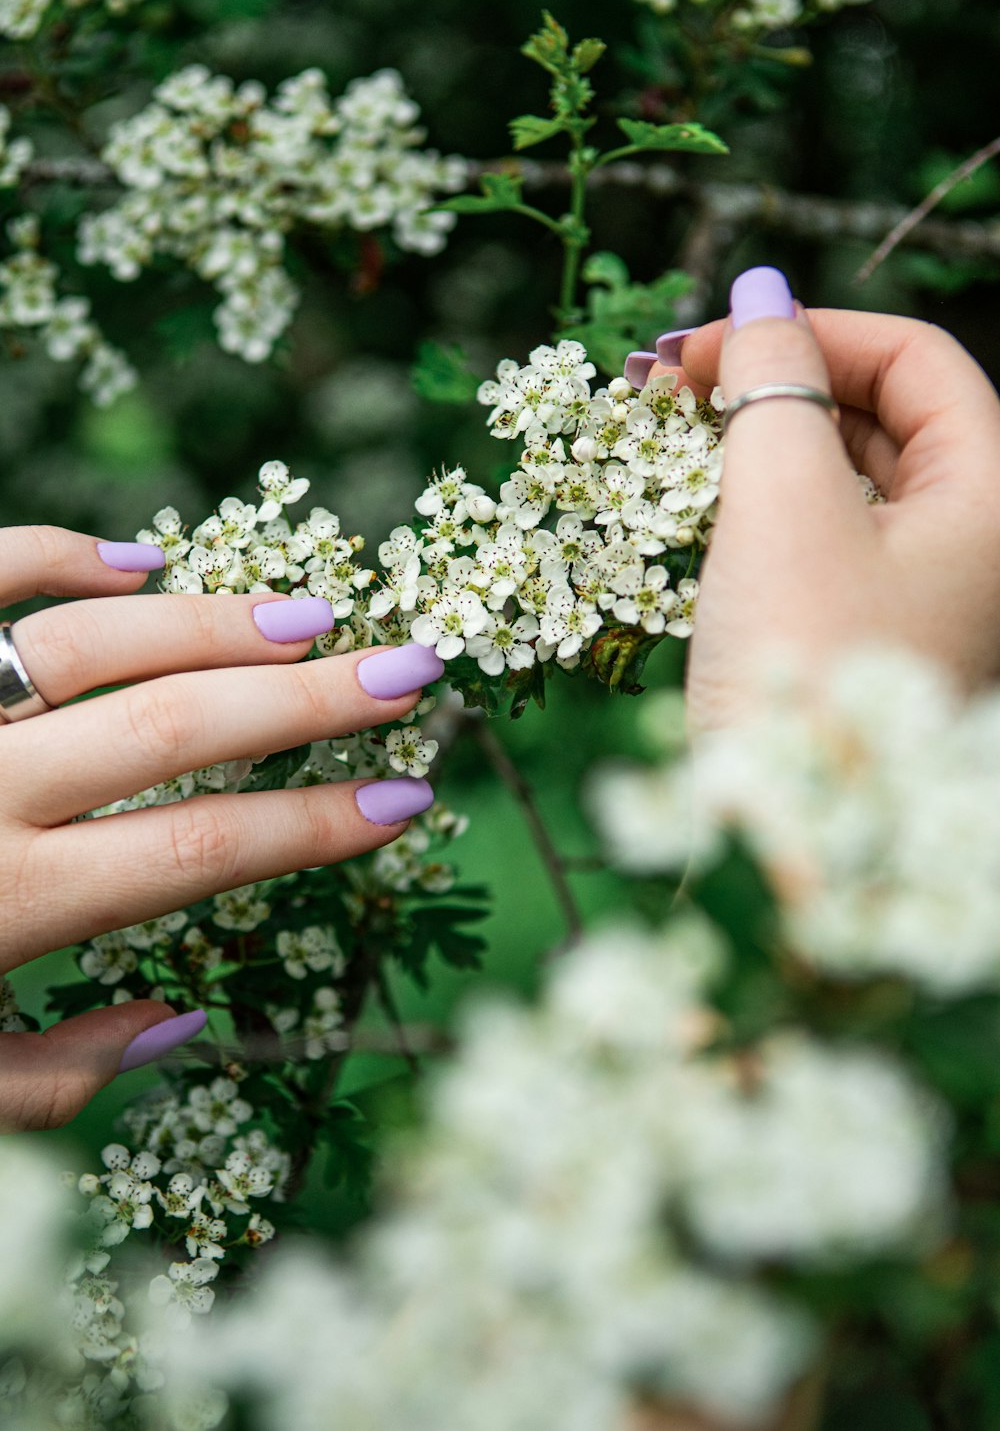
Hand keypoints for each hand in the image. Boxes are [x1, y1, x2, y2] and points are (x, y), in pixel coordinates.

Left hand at [0, 525, 442, 1130]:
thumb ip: (53, 1080)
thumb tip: (182, 1020)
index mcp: (4, 907)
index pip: (207, 849)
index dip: (319, 825)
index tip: (405, 799)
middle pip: (181, 726)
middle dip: (311, 700)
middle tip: (409, 669)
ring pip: (95, 639)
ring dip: (212, 623)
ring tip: (307, 619)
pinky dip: (58, 559)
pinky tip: (139, 564)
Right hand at [638, 267, 999, 727]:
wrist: (788, 858)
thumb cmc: (800, 673)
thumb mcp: (784, 509)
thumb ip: (772, 386)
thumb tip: (760, 294)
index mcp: (992, 500)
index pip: (916, 362)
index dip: (809, 330)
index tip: (699, 344)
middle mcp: (974, 546)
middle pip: (885, 418)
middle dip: (777, 384)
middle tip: (666, 387)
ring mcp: (923, 601)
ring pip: (848, 482)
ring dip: (761, 446)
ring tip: (667, 441)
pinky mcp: (864, 646)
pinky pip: (824, 545)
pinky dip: (762, 513)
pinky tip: (697, 513)